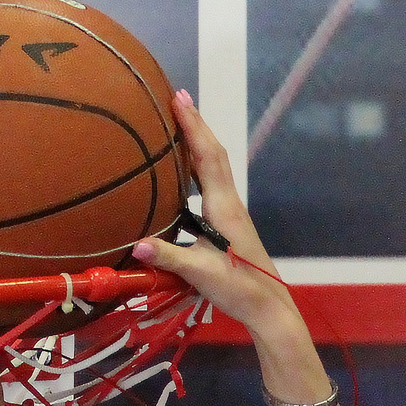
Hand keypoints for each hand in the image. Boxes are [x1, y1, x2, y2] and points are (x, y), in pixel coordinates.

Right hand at [130, 91, 301, 338]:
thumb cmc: (239, 290)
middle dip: (195, 124)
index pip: (207, 156)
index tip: (178, 97)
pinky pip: (211, 185)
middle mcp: (229, 203)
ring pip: (213, 168)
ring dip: (197, 143)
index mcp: (223, 208)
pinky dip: (197, 167)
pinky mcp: (229, 225)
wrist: (269, 309)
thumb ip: (168, 258)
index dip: (193, 126)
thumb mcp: (200, 274)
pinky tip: (183, 172)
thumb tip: (136, 244)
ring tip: (177, 125)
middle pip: (212, 154)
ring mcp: (231, 213)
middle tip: (176, 97)